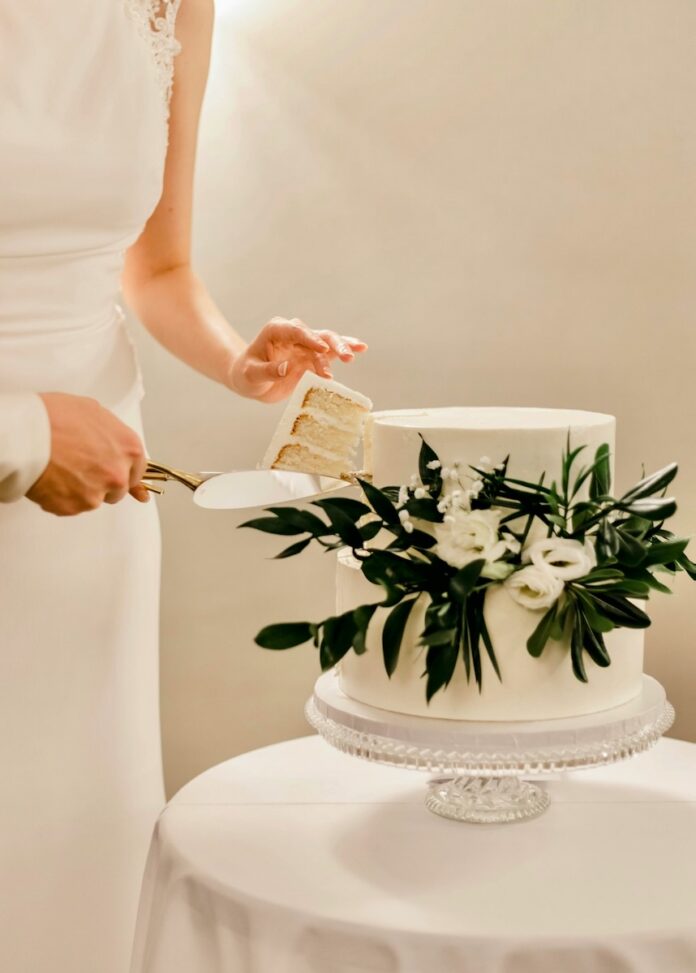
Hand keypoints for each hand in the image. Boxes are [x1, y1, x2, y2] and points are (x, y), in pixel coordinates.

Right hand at [26, 393, 149, 515]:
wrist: (25, 435)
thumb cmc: (54, 418)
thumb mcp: (92, 411)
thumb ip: (110, 433)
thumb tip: (113, 442)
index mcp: (129, 449)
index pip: (138, 470)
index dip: (124, 470)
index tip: (118, 474)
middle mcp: (118, 474)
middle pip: (118, 489)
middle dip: (103, 482)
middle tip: (81, 468)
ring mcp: (97, 494)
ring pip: (95, 499)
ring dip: (82, 491)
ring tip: (61, 470)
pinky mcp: (75, 507)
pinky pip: (72, 507)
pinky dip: (62, 498)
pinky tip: (51, 480)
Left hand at [227, 317, 367, 402]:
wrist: (252, 382)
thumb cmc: (247, 375)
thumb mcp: (251, 375)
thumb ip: (267, 371)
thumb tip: (286, 369)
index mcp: (276, 330)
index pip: (295, 331)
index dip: (310, 339)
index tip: (322, 349)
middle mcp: (294, 334)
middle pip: (316, 335)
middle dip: (331, 345)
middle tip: (345, 357)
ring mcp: (305, 345)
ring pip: (327, 342)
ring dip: (341, 348)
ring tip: (352, 357)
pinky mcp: (313, 357)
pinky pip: (330, 353)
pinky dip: (344, 350)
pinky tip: (360, 348)